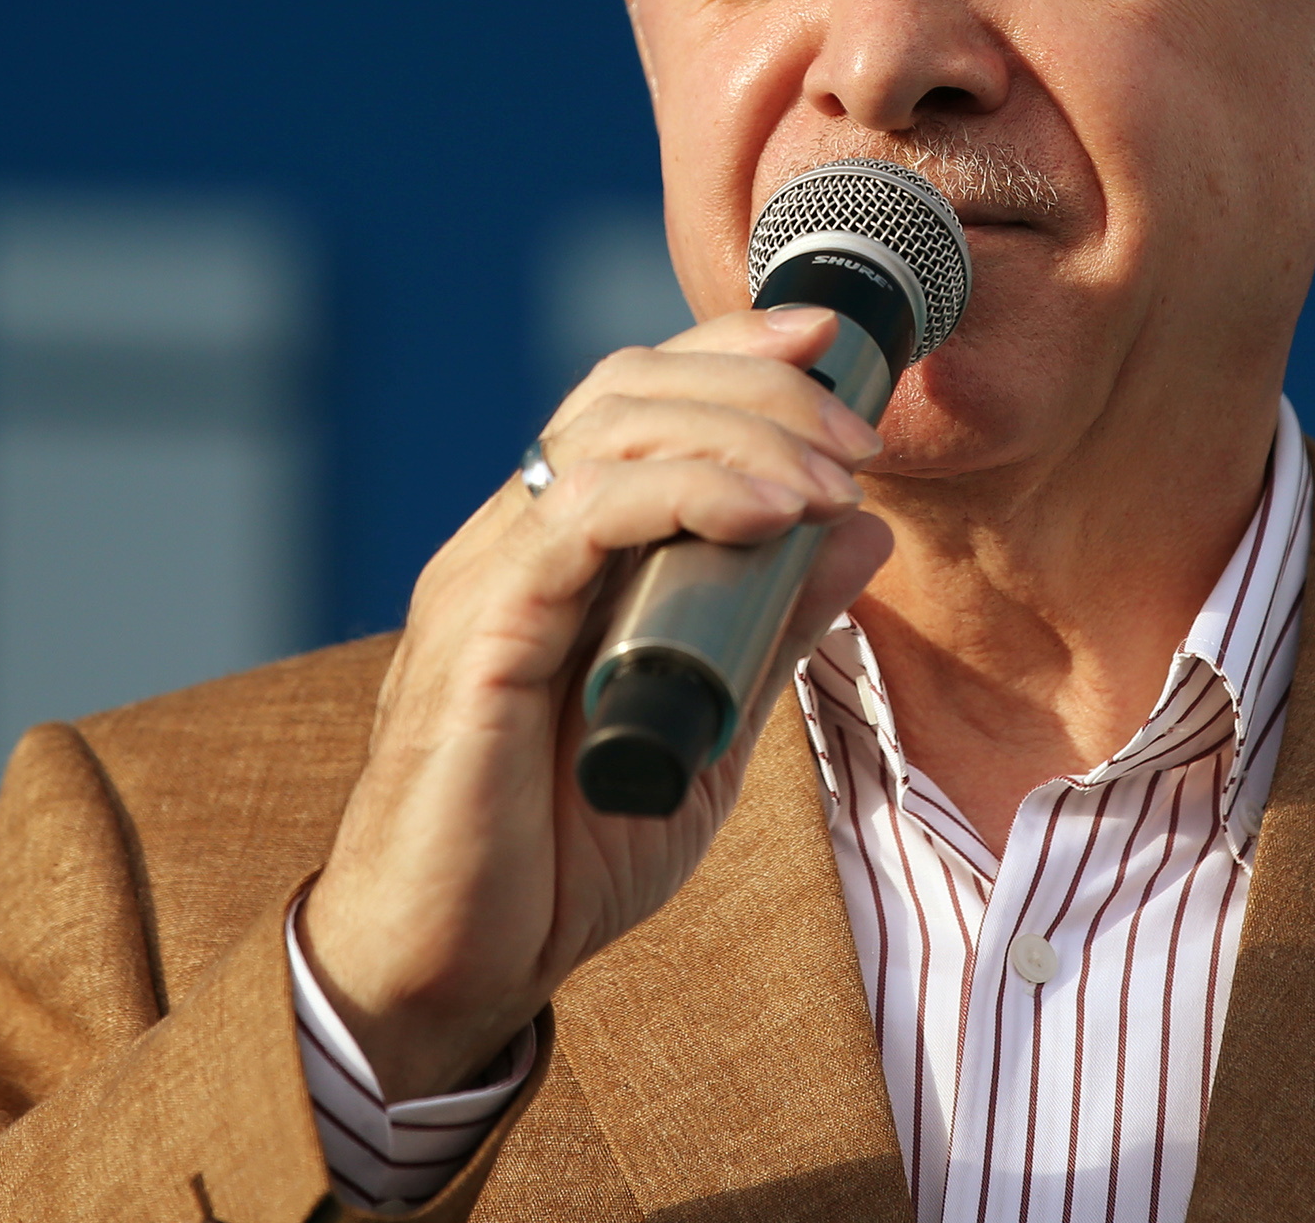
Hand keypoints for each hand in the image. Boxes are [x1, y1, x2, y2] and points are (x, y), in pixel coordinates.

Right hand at [298, 304, 893, 1098]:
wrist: (448, 970)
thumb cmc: (559, 858)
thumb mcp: (709, 734)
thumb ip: (775, 633)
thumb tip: (865, 533)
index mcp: (559, 551)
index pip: (636, 398)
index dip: (733, 351)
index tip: (835, 344)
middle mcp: (513, 540)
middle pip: (627, 387)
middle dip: (757, 384)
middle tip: (857, 438)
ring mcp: (487, 577)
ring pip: (608, 431)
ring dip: (742, 433)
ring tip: (831, 477)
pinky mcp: (480, 631)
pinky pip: (582, 517)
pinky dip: (685, 492)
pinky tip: (766, 514)